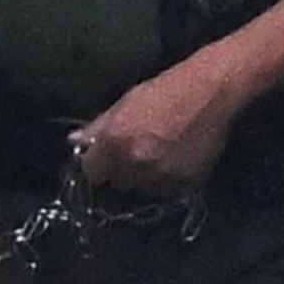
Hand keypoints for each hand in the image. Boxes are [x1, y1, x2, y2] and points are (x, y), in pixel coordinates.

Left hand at [73, 49, 245, 196]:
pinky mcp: (187, 183)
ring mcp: (163, 176)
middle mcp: (136, 163)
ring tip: (157, 156)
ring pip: (143, 190)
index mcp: (115, 142)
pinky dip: (169, 182)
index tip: (102, 161)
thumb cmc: (163, 91)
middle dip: (121, 172)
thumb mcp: (123, 103)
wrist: (210, 93)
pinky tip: (174, 161)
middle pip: (117, 183)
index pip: (92, 173)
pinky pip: (169, 192)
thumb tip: (74, 140)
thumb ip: (97, 126)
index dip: (96, 166)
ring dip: (145, 179)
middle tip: (134, 154)